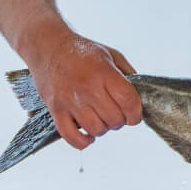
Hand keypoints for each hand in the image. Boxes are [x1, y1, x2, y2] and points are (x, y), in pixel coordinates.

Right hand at [25, 31, 142, 149]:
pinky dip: (83, 141)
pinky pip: (72, 137)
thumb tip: (141, 95)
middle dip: (121, 121)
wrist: (48, 47)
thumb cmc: (81, 51)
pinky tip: (89, 135)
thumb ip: (128, 73)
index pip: (128, 101)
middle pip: (114, 119)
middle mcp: (87, 88)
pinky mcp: (56, 110)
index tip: (135, 114)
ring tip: (101, 118)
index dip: (136, 113)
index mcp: (103, 73)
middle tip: (116, 113)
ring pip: (96, 129)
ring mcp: (69, 101)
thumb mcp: (111, 54)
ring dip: (103, 129)